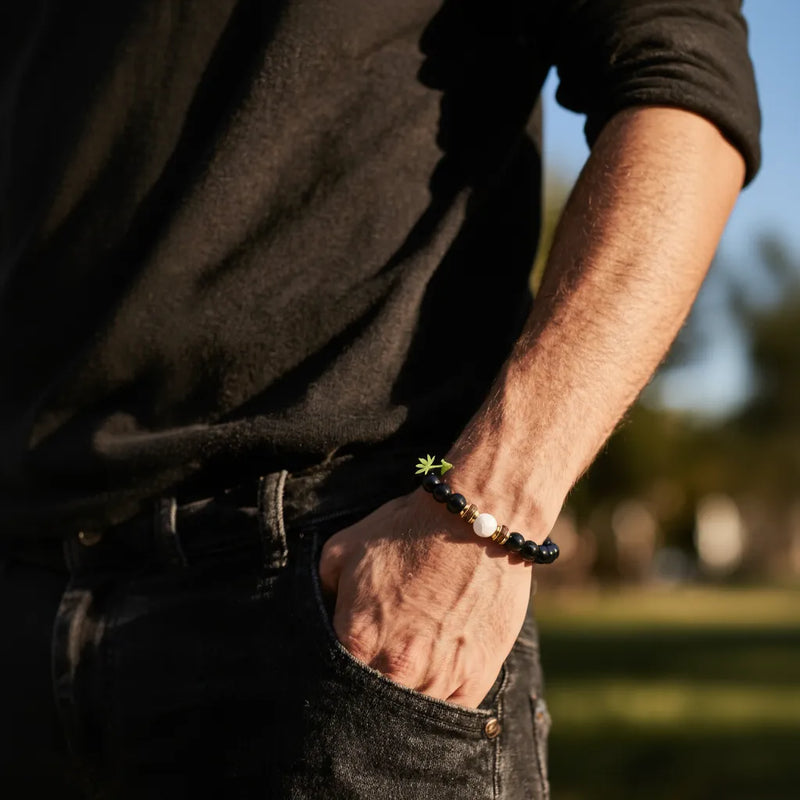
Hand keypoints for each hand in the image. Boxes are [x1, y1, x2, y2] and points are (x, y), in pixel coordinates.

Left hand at [318, 489, 532, 707]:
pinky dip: (440, 704)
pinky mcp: (476, 677)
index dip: (330, 678)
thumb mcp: (344, 547)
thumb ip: (320, 588)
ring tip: (404, 678)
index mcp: (356, 639)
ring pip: (411, 716)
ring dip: (404, 701)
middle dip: (365, 697)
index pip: (329, 684)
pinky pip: (451, 714)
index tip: (338, 670)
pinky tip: (434, 684)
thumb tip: (320, 613)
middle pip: (369, 708)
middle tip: (371, 677)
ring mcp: (439, 677)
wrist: (477, 521)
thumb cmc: (410, 530)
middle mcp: (396, 668)